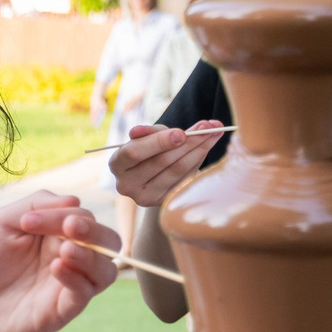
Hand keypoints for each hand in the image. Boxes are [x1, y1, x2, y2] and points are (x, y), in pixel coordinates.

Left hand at [0, 193, 117, 331]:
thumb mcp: (2, 221)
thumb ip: (36, 203)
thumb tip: (75, 201)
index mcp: (57, 234)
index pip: (82, 216)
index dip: (63, 213)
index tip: (27, 221)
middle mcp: (69, 257)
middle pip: (108, 240)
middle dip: (93, 230)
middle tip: (69, 227)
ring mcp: (69, 284)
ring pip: (106, 269)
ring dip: (92, 255)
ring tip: (66, 249)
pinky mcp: (63, 310)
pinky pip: (86, 293)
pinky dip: (76, 278)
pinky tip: (56, 268)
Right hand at [110, 123, 224, 205]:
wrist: (150, 175)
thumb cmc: (147, 150)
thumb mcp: (145, 138)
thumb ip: (148, 132)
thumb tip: (138, 131)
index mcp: (117, 164)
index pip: (135, 153)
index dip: (159, 142)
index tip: (182, 133)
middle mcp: (126, 185)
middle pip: (160, 161)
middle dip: (187, 141)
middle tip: (208, 128)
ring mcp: (145, 198)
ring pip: (176, 171)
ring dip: (198, 149)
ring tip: (214, 133)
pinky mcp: (163, 203)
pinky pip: (184, 179)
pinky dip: (198, 161)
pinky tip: (207, 147)